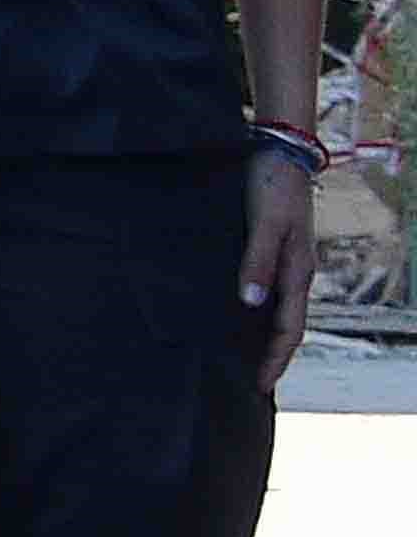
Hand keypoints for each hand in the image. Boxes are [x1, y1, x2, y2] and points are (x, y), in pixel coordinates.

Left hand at [240, 147, 316, 390]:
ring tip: (242, 358)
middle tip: (251, 383)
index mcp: (298, 272)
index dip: (276, 358)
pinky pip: (268, 290)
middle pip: (287, 325)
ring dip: (264, 335)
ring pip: (277, 309)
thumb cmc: (273, 186)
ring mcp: (286, 261)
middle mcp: (295, 272)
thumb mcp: (265, 224)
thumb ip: (257, 261)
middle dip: (272, 356)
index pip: (291, 328)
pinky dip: (258, 311)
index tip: (260, 385)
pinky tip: (238, 314)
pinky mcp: (272, 249)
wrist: (279, 151)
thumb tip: (251, 304)